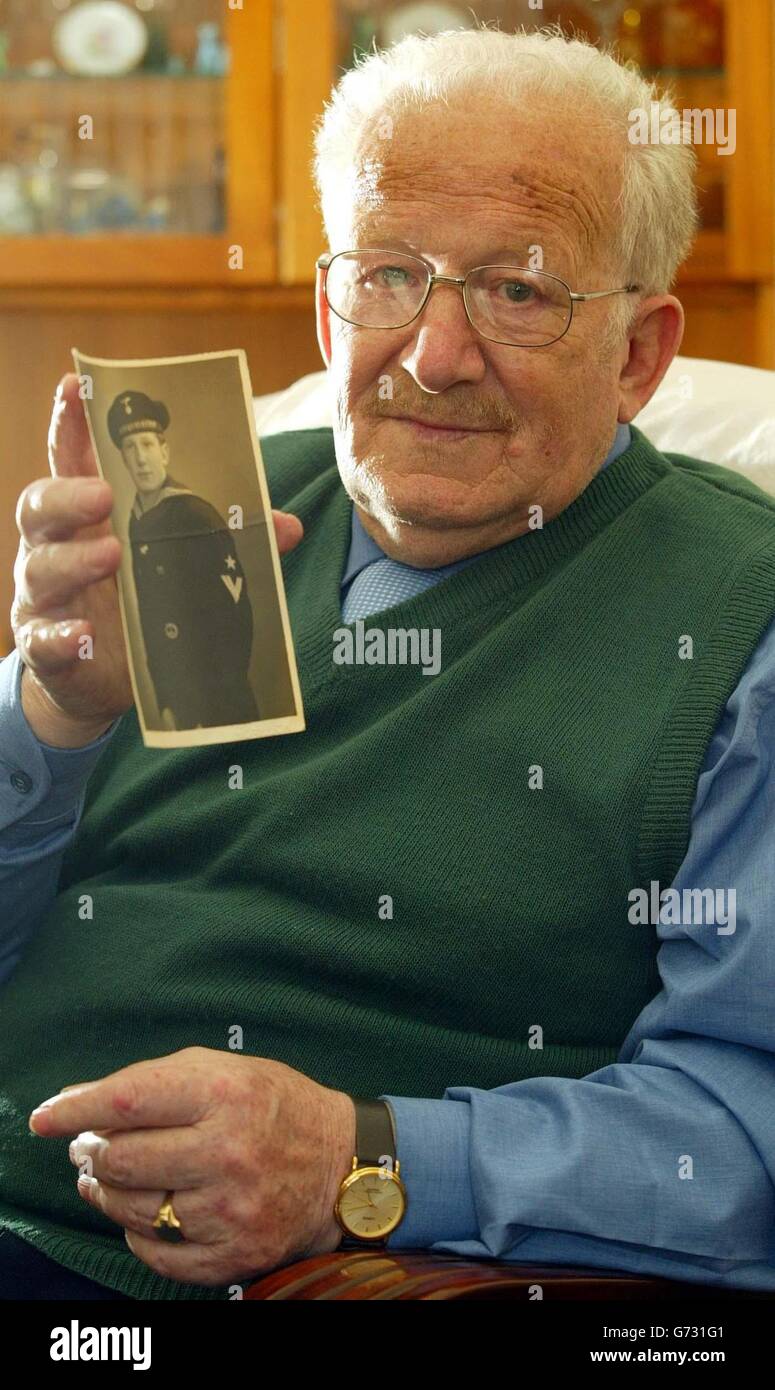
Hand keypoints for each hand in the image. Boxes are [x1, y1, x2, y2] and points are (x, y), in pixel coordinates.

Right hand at [11, 373, 303, 748]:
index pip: (70, 457)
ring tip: (111, 556)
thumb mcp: (177, 565)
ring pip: (41, 568)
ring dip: (73, 561)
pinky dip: (62, 636)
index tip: (76, 386)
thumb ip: (222, 539)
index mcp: (87, 514)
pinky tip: (85, 635)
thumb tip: (286, 526)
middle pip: (41, 505)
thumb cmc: (135, 601)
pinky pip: (44, 638)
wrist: (98, 677)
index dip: (69, 421)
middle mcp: (55, 545)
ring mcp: (43, 596)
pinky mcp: (45, 644)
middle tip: (103, 494)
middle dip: (68, 495)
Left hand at [28, 1047, 355, 1287]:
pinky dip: (138, 1235)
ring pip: (131, 1209)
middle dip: (91, 1152)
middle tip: (89, 1147)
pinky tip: (145, 1213)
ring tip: (108, 1177)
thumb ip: (154, 1080)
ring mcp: (229, 1209)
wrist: (343, 1165)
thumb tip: (78, 1103)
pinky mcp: (233, 1254)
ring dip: (107, 1193)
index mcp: (223, 1094)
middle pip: (121, 1159)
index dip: (77, 1110)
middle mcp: (226, 1152)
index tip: (46, 1118)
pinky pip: (156, 1254)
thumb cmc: (275, 1107)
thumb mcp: (224, 1070)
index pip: (128, 1100)